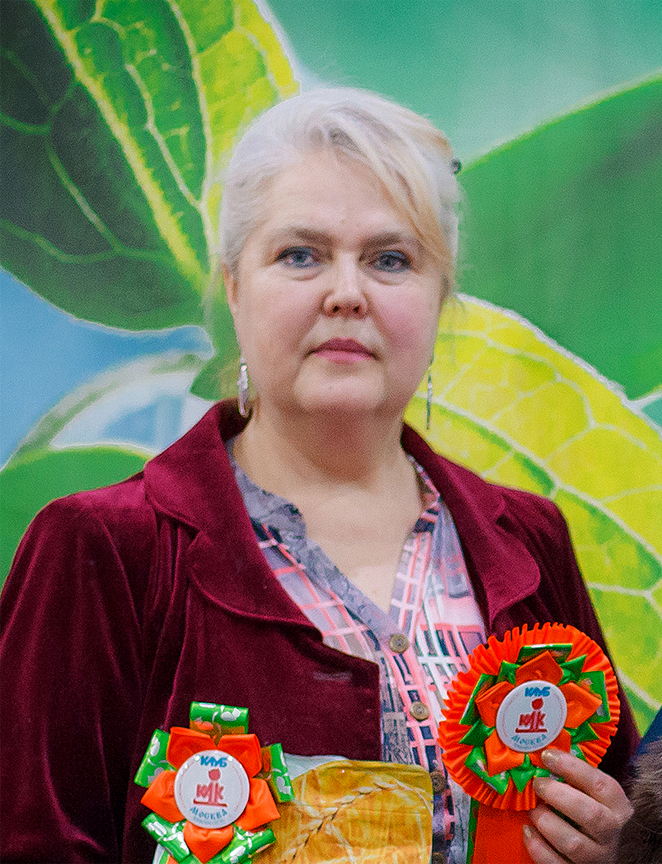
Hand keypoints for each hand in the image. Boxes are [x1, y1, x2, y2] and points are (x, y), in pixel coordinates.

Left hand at [522, 748, 632, 863]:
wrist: (596, 853)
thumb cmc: (587, 812)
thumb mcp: (590, 795)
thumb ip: (574, 778)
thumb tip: (543, 753)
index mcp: (617, 807)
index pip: (601, 784)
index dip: (572, 767)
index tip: (547, 756)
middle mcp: (611, 833)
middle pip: (590, 814)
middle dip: (558, 795)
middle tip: (537, 784)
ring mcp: (597, 857)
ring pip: (573, 843)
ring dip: (547, 822)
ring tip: (533, 810)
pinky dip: (538, 847)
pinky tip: (527, 831)